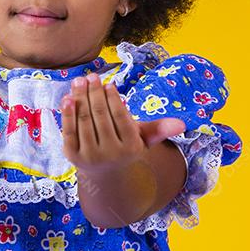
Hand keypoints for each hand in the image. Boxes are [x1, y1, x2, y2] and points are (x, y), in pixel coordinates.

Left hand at [61, 72, 186, 173]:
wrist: (105, 174)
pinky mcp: (72, 156)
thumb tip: (182, 124)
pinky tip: (68, 97)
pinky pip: (69, 131)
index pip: (121, 117)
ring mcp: (90, 156)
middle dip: (95, 93)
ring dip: (80, 97)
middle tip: (92, 76)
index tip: (109, 84)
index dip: (114, 99)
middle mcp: (110, 154)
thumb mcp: (142, 139)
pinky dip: (67, 113)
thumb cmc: (125, 147)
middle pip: (101, 116)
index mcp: (130, 148)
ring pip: (85, 120)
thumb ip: (158, 129)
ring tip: (80, 81)